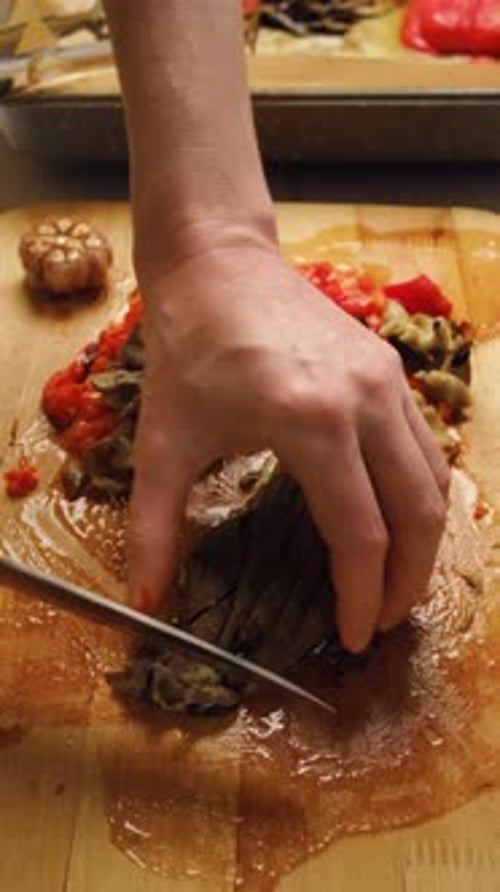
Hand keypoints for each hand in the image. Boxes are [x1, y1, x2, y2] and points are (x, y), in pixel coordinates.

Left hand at [128, 230, 449, 652]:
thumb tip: (145, 599)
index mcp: (311, 422)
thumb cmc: (187, 346)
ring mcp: (386, 381)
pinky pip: (425, 447)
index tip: (351, 637)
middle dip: (405, 583)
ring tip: (394, 583)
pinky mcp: (389, 369)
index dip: (359, 596)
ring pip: (434, 482)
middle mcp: (365, 402)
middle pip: (417, 516)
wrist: (217, 262)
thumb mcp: (165, 440)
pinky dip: (420, 496)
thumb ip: (155, 526)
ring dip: (423, 543)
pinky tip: (394, 520)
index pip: (359, 534)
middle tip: (380, 622)